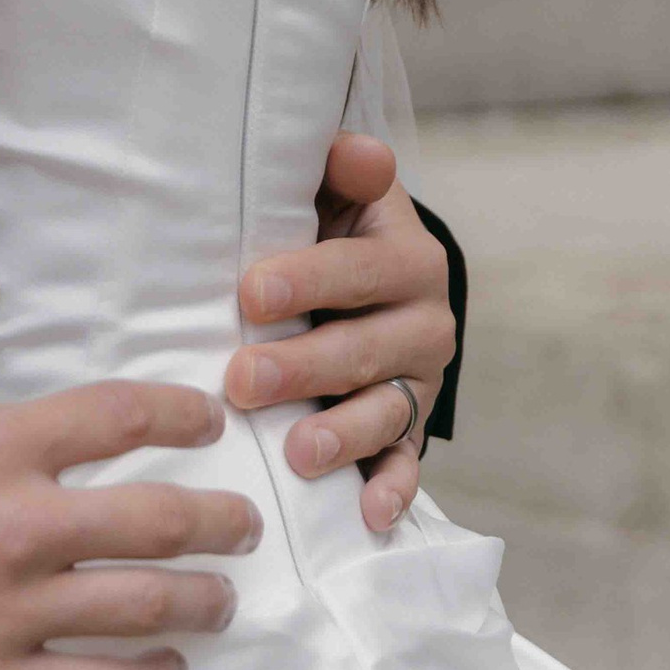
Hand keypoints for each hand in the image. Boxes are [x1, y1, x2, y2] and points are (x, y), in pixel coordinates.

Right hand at [0, 259, 258, 669]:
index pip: (118, 417)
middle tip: (244, 524)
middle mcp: (19, 527)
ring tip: (222, 599)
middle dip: (221, 520)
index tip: (205, 420)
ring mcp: (12, 612)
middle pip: (161, 519)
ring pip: (146, 605)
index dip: (178, 413)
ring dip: (202, 601)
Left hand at [225, 137, 455, 534]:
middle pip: (365, 349)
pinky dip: (390, 491)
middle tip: (243, 380)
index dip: (308, 279)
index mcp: (407, 258)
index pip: (360, 269)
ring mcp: (418, 383)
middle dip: (304, 367)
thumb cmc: (327, 231)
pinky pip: (405, 464)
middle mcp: (425, 323)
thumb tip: (359, 152)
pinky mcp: (409, 430)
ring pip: (386, 412)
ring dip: (343, 435)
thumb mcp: (336, 194)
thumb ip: (343, 171)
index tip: (250, 293)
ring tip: (298, 453)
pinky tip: (367, 516)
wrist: (369, 284)